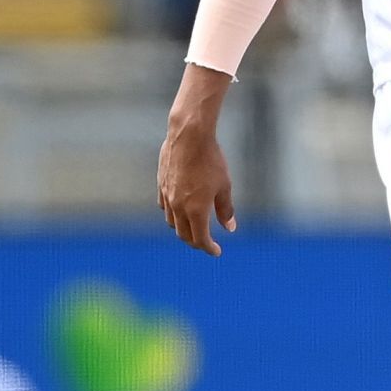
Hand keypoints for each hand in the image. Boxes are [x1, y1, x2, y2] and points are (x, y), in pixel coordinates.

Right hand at [157, 66, 236, 256]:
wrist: (189, 137)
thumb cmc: (211, 160)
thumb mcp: (224, 186)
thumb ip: (225, 209)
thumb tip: (229, 228)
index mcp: (195, 210)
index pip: (200, 239)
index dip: (209, 248)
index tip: (217, 252)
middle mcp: (178, 207)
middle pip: (184, 234)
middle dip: (196, 242)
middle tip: (207, 244)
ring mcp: (167, 197)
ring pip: (171, 223)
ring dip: (182, 229)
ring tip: (194, 228)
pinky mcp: (161, 185)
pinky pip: (164, 208)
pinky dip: (172, 215)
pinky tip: (179, 211)